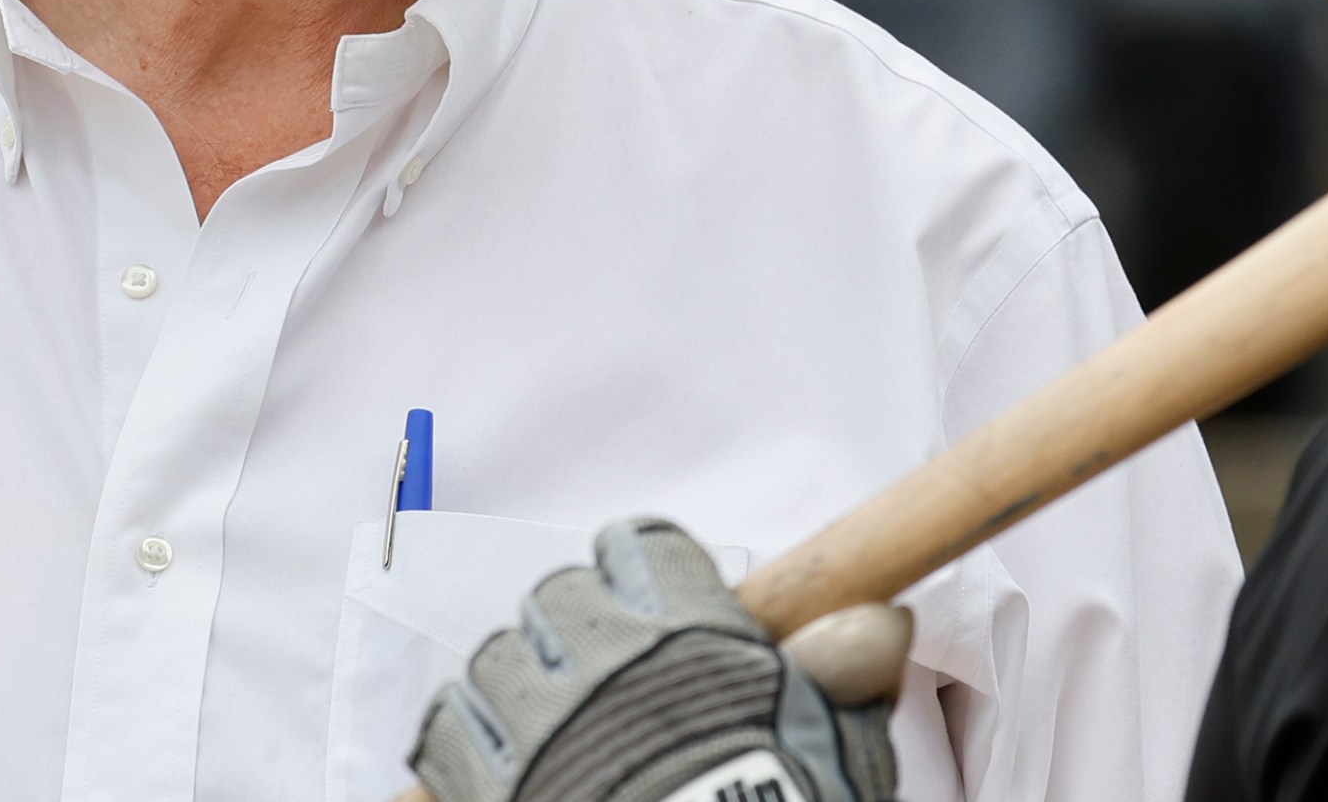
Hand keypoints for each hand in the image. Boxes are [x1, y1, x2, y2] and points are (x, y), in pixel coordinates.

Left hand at [408, 518, 910, 801]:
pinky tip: (499, 762)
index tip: (655, 606)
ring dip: (521, 683)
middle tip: (608, 679)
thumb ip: (846, 679)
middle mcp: (599, 656)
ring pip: (499, 655)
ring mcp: (533, 717)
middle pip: (562, 596)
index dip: (645, 575)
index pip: (640, 548)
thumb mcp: (835, 750)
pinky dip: (466, 738)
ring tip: (553, 727)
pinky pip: (448, 724)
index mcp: (683, 631)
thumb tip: (880, 620)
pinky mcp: (480, 778)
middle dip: (580, 629)